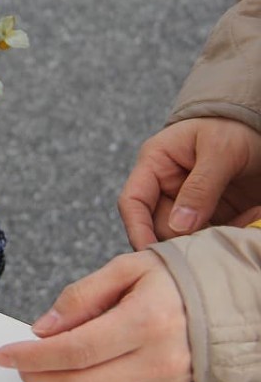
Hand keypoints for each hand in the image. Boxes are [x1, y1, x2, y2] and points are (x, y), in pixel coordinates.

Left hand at [0, 251, 191, 381]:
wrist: (218, 302)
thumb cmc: (170, 280)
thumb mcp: (124, 268)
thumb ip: (80, 296)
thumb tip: (42, 328)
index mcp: (145, 321)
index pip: (76, 350)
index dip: (33, 355)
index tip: (4, 353)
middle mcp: (155, 359)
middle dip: (36, 377)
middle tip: (15, 361)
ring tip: (36, 363)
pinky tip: (64, 370)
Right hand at [118, 117, 260, 249]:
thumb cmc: (233, 127)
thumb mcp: (219, 151)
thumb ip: (199, 188)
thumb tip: (178, 226)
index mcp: (155, 164)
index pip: (133, 202)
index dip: (137, 229)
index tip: (150, 254)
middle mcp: (166, 187)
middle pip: (159, 226)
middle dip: (182, 238)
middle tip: (211, 243)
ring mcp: (188, 203)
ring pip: (187, 235)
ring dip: (210, 238)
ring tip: (242, 224)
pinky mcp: (212, 214)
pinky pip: (213, 235)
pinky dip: (231, 234)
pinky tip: (251, 219)